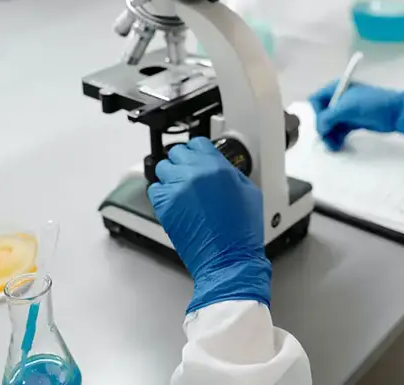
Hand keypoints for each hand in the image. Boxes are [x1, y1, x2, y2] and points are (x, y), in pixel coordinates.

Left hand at [148, 137, 270, 313]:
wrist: (228, 259)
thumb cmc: (241, 232)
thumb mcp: (249, 191)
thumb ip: (230, 172)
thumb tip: (219, 166)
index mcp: (216, 167)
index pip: (197, 143)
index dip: (198, 151)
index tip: (198, 158)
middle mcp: (193, 174)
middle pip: (176, 153)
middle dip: (183, 162)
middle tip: (190, 174)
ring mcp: (176, 190)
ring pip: (162, 168)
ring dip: (171, 175)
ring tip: (181, 189)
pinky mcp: (164, 207)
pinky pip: (154, 189)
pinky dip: (162, 193)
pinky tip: (174, 201)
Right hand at [308, 81, 403, 150]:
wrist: (397, 113)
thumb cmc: (372, 104)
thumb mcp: (347, 108)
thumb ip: (328, 117)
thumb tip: (319, 129)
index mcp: (336, 88)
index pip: (316, 100)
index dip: (317, 113)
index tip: (323, 124)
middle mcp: (339, 99)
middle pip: (322, 115)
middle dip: (323, 128)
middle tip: (328, 141)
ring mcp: (346, 112)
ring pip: (330, 125)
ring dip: (329, 136)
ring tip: (335, 147)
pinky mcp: (353, 122)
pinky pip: (339, 131)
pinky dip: (337, 138)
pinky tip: (339, 145)